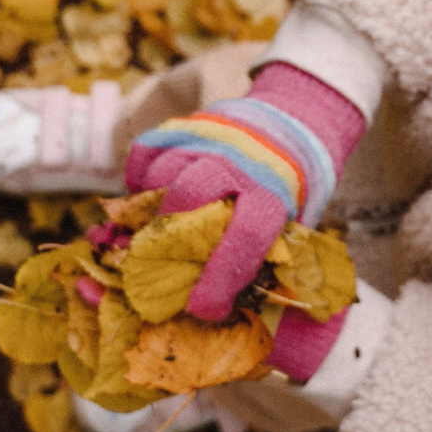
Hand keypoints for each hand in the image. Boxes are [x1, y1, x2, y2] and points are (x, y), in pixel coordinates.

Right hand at [122, 63, 366, 322]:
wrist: (293, 121)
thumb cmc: (288, 189)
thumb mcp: (294, 222)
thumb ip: (261, 259)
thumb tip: (213, 310)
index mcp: (274, 193)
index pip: (246, 237)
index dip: (221, 278)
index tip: (201, 309)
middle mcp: (239, 161)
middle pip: (190, 195)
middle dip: (170, 238)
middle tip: (160, 265)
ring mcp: (207, 138)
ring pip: (161, 175)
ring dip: (150, 210)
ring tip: (153, 233)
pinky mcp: (182, 126)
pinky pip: (144, 154)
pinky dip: (137, 180)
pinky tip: (147, 198)